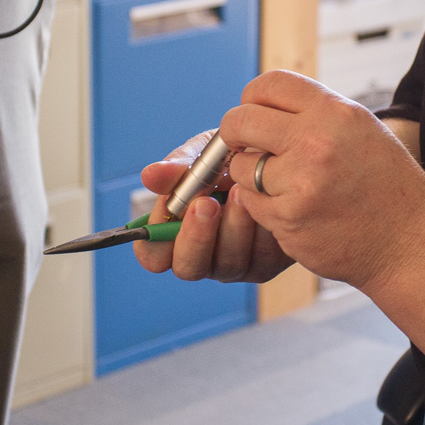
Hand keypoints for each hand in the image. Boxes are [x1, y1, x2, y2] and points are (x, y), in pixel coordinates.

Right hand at [133, 130, 294, 282]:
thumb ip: (177, 169)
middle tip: (207, 204)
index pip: (153, 255)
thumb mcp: (202, 156)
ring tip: (242, 191)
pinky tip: (266, 200)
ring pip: (227, 264)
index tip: (169, 204)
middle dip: (196, 236)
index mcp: (176, 234)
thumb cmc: (230, 159)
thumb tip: (149, 175)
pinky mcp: (266, 263)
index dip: (155, 237)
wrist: (275, 156)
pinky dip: (262, 228)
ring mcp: (234, 262)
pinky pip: (261, 257)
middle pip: (188, 267)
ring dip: (233, 227)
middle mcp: (202, 255)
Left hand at [218, 70, 424, 292]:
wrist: (410, 243)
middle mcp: (316, 142)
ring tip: (281, 184)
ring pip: (239, 166)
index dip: (252, 98)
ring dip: (249, 175)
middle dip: (234, 133)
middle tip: (242, 145)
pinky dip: (262, 206)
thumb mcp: (360, 129)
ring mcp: (300, 183)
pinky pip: (251, 203)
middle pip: (240, 121)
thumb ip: (314, 112)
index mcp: (334, 112)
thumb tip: (261, 104)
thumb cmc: (386, 185)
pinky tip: (293, 208)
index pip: (269, 84)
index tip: (253, 114)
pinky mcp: (289, 219)